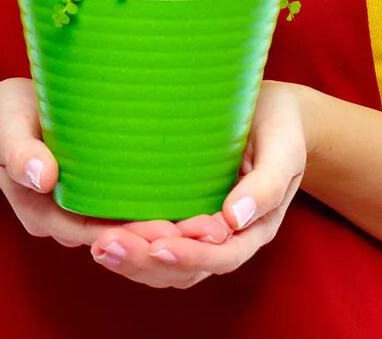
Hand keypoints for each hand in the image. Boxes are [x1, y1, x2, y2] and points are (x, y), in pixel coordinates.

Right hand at [0, 78, 230, 251]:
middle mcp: (70, 221)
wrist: (6, 117)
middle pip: (121, 243)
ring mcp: (89, 212)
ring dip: (174, 236)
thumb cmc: (8, 116)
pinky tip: (207, 210)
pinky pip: (138, 216)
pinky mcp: (107, 197)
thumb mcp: (7, 125)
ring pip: (135, 238)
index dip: (129, 236)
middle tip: (211, 233)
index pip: (92, 234)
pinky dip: (170, 218)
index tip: (165, 231)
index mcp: (44, 212)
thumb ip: (20, 150)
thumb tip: (43, 176)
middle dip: (164, 242)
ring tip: (218, 229)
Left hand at [86, 79, 308, 288]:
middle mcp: (226, 237)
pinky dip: (129, 242)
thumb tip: (236, 218)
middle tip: (105, 244)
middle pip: (183, 269)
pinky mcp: (178, 214)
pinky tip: (100, 229)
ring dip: (129, 258)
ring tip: (96, 242)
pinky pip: (152, 242)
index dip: (189, 257)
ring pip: (161, 263)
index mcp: (256, 226)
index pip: (222, 256)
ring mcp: (199, 230)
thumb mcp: (284, 148)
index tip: (159, 246)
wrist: (273, 111)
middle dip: (143, 261)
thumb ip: (268, 183)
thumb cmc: (281, 126)